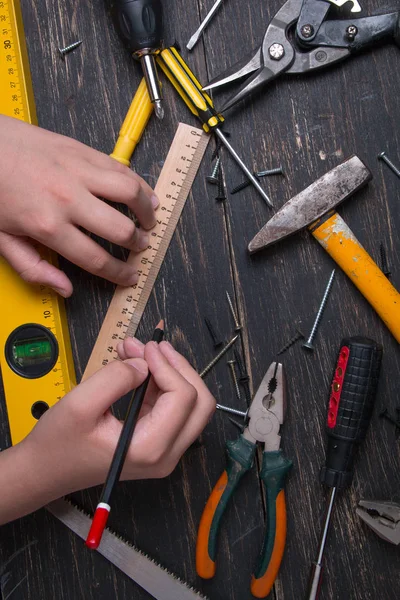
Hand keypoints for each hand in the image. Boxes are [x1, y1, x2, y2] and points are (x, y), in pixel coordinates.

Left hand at [0, 115, 158, 296]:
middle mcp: (67, 199)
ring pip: (129, 192)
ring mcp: (77, 172)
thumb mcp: (1, 238)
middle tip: (141, 246)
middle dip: (137, 243)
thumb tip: (63, 288)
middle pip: (120, 229)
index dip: (119, 273)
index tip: (129, 276)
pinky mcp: (81, 151)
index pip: (96, 259)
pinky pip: (120, 167)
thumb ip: (33, 267)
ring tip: (150, 218)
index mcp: (48, 226)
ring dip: (146, 209)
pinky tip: (143, 191)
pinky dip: (138, 181)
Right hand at [0, 337, 214, 523]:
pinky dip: (160, 382)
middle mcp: (166, 454)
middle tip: (152, 346)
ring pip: (190, 404)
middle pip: (200, 403)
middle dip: (179, 368)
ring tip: (138, 350)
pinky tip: (138, 366)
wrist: (44, 471)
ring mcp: (164, 451)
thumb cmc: (58, 444)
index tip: (146, 348)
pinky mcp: (157, 443)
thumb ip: (116, 377)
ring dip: (170, 372)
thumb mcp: (81, 403)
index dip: (168, 366)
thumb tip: (144, 362)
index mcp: (151, 448)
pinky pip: (172, 408)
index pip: (184, 397)